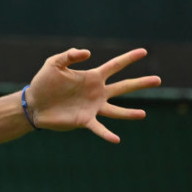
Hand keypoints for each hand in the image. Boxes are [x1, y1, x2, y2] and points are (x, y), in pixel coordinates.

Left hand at [27, 48, 160, 142]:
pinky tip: (116, 139)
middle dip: (140, 83)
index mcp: (91, 77)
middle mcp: (96, 92)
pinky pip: (99, 128)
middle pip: (123, 87)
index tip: (144, 51)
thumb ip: (69, 55)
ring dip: (130, 113)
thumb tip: (88, 53)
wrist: (34, 103)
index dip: (128, 58)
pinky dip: (107, 134)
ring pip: (116, 111)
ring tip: (143, 114)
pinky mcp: (85, 120)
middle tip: (158, 79)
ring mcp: (93, 107)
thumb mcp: (54, 63)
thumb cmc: (43, 82)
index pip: (114, 66)